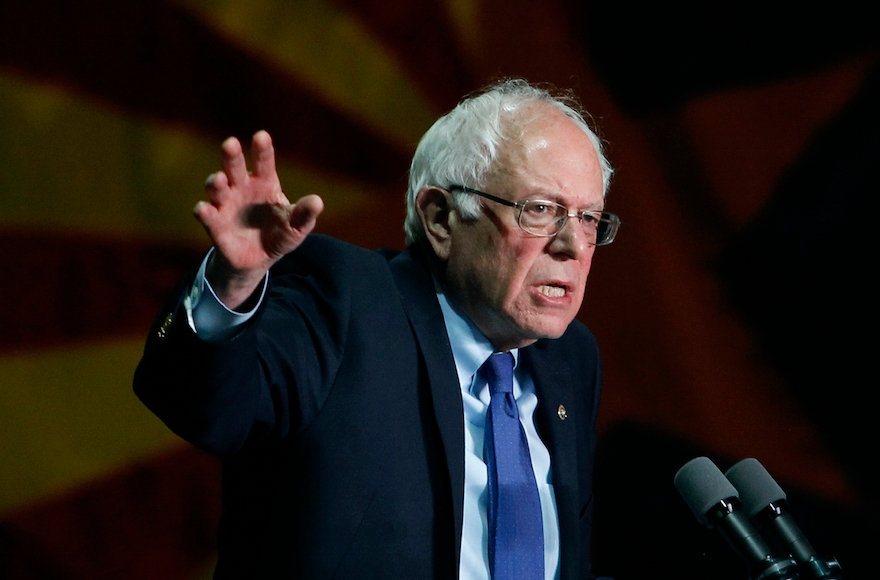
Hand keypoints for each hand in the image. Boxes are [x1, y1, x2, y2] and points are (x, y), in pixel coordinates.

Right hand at [194, 130, 323, 307]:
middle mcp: (241, 188)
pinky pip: (207, 216)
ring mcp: (225, 205)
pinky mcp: (215, 225)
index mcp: (264, 183)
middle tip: (231, 143)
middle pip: (234, 168)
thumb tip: (317, 202)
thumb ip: (304, 214)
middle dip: (231, 156)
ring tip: (219, 179)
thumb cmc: (279, 234)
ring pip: (216, 188)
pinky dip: (204, 212)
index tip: (261, 136)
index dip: (262, 150)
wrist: (259, 260)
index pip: (263, 162)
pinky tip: (204, 209)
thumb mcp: (296, 227)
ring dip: (215, 183)